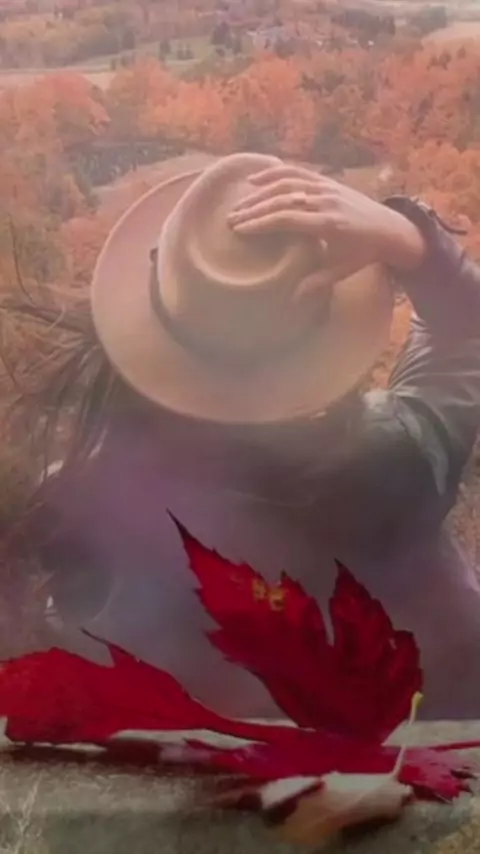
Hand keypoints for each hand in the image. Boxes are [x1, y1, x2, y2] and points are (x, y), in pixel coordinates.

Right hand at [228, 165, 425, 297]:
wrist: (390, 227)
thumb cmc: (363, 252)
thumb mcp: (342, 270)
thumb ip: (317, 282)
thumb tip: (293, 298)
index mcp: (328, 223)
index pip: (286, 219)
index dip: (261, 223)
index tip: (240, 230)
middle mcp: (325, 201)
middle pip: (281, 200)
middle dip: (253, 209)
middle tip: (231, 219)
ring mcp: (325, 188)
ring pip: (286, 184)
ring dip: (259, 193)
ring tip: (239, 204)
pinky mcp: (326, 181)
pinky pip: (297, 173)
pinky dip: (275, 174)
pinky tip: (255, 180)